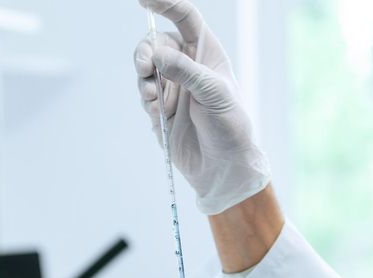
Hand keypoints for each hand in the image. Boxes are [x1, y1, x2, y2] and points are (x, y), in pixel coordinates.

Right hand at [134, 0, 270, 214]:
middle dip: (145, 52)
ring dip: (144, 79)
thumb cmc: (230, 126)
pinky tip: (158, 113)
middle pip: (155, 43)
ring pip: (144, 69)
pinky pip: (143, 94)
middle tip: (145, 67)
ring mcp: (172, 86)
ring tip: (154, 97)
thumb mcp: (214, 93)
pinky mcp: (159, 107)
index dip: (165, 4)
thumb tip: (156, 55)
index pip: (184, 18)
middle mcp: (187, 65)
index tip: (144, 0)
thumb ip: (185, 71)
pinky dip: (146, 100)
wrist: (222, 166)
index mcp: (206, 53)